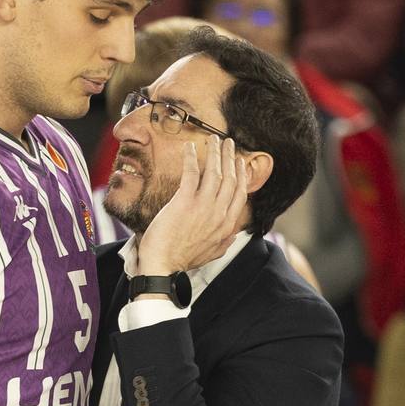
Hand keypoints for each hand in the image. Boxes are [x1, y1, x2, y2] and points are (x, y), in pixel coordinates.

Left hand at [134, 133, 249, 274]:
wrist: (163, 265)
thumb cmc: (183, 259)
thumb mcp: (213, 252)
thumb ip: (225, 241)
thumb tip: (235, 234)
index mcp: (227, 225)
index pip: (240, 194)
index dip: (241, 175)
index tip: (239, 162)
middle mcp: (219, 214)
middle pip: (230, 178)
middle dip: (230, 157)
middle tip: (228, 143)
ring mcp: (203, 207)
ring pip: (215, 172)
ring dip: (216, 152)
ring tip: (214, 139)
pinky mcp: (184, 202)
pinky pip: (192, 173)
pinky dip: (192, 157)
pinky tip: (190, 147)